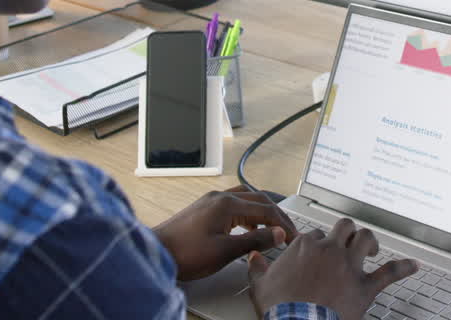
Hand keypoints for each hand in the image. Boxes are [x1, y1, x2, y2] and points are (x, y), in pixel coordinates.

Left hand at [153, 186, 298, 281]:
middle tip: (288, 231)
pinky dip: (247, 214)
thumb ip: (255, 241)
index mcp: (227, 204)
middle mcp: (220, 198)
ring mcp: (210, 201)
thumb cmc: (185, 253)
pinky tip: (248, 228)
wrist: (157, 252)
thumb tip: (278, 234)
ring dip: (262, 212)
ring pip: (246, 199)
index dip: (283, 224)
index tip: (293, 237)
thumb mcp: (225, 251)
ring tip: (272, 228)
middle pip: (258, 200)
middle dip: (276, 215)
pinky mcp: (204, 209)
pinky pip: (234, 204)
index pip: (265, 210)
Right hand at [247, 217, 418, 319]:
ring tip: (371, 248)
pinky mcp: (364, 286)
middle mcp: (330, 251)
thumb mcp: (260, 286)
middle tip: (348, 241)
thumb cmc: (281, 309)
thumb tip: (253, 257)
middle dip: (347, 232)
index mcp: (305, 248)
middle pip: (343, 227)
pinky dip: (403, 268)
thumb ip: (256, 267)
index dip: (316, 243)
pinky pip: (389, 273)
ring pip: (365, 240)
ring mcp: (349, 267)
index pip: (313, 235)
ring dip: (369, 242)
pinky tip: (413, 266)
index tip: (316, 251)